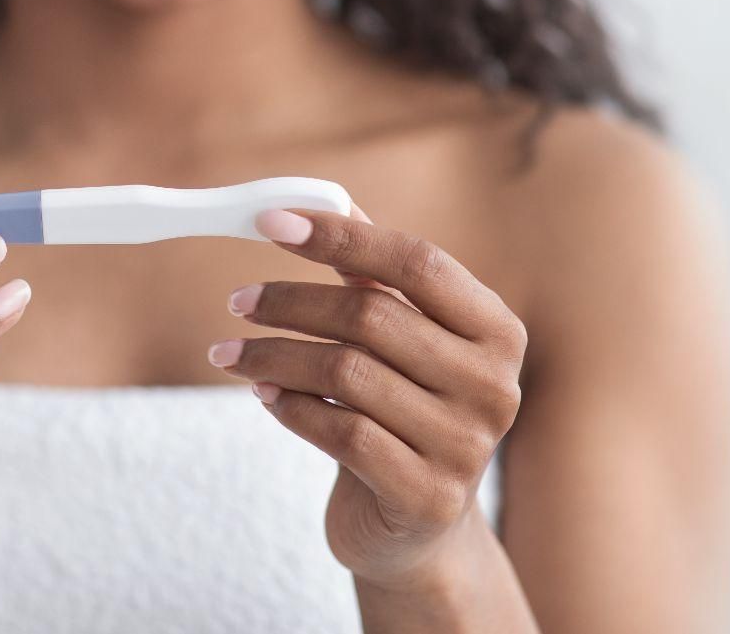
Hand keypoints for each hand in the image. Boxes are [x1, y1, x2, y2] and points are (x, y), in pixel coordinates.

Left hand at [211, 201, 526, 587]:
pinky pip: (340, 432)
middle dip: (290, 301)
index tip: (270, 222)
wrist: (417, 528)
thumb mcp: (403, 342)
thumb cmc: (404, 412)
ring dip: (273, 356)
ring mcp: (466, 446)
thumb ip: (375, 278)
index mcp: (498, 331)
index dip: (342, 237)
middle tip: (237, 300)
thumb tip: (326, 201)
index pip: (417, 262)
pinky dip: (290, 407)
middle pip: (372, 317)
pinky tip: (263, 396)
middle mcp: (494, 386)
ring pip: (346, 374)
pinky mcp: (427, 496)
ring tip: (231, 353)